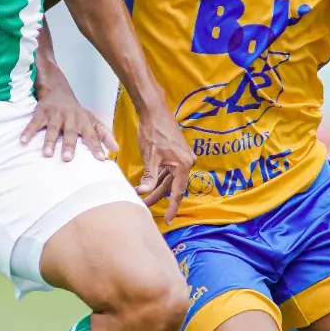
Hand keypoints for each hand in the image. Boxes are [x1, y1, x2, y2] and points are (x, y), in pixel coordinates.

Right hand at [22, 70, 115, 161]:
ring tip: (47, 154)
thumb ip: (104, 135)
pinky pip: (34, 123)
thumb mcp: (92, 121)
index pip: (92, 135)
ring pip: (52, 128)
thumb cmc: (77, 113)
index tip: (101, 159)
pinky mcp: (41, 112)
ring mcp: (55, 114)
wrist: (58, 90)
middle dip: (69, 145)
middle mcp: (71, 117)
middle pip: (70, 132)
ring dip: (49, 141)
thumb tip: (116, 149)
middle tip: (67, 158)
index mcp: (84, 120)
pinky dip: (28, 131)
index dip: (97, 146)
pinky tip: (23, 141)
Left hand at [135, 110, 193, 224]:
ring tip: (142, 196)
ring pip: (168, 178)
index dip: (171, 207)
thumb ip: (150, 177)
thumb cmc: (153, 132)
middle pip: (171, 186)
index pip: (177, 192)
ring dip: (156, 187)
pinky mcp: (176, 153)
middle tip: (144, 205)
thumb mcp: (150, 157)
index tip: (167, 219)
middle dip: (157, 196)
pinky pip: (168, 170)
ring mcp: (182, 157)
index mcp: (183, 165)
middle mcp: (187, 162)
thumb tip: (145, 192)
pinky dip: (158, 177)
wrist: (154, 110)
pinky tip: (147, 184)